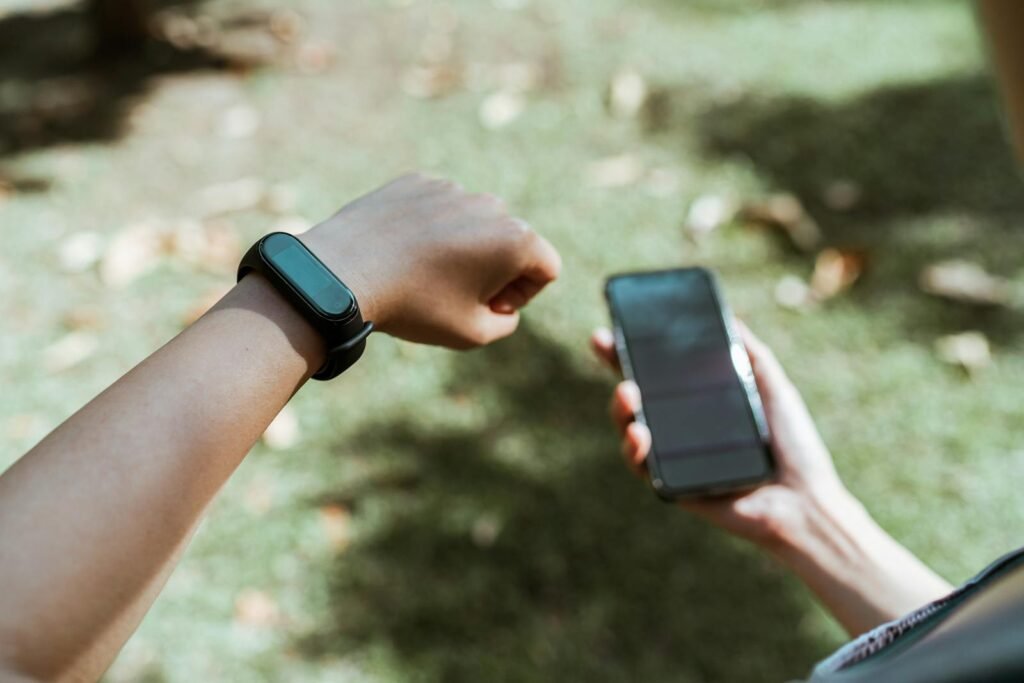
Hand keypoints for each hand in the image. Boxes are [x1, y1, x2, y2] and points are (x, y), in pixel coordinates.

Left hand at [303, 173, 560, 348]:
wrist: (344, 273)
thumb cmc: (415, 307)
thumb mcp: (472, 334)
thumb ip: (507, 322)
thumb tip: (505, 305)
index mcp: (516, 240)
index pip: (547, 267)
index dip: (524, 294)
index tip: (487, 306)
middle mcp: (492, 205)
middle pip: (512, 241)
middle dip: (495, 269)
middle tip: (456, 294)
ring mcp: (454, 188)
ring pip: (474, 222)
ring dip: (463, 247)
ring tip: (426, 272)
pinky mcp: (419, 181)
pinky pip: (440, 207)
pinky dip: (431, 229)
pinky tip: (404, 251)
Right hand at [590, 321, 847, 549]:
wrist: (808, 499)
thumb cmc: (795, 446)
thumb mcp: (773, 388)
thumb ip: (751, 353)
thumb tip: (729, 318)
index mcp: (698, 404)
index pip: (657, 373)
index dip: (629, 351)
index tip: (609, 329)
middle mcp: (680, 429)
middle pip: (635, 396)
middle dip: (614, 367)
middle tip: (603, 345)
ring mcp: (674, 457)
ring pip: (629, 429)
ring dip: (619, 409)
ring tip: (627, 393)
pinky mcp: (673, 486)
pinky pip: (642, 468)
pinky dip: (634, 450)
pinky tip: (641, 434)